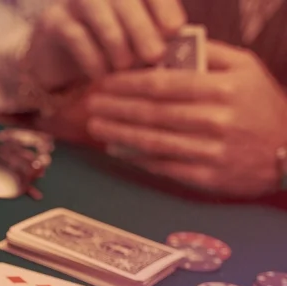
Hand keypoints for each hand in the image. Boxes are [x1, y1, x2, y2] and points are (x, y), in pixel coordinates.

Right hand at [26, 0, 185, 90]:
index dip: (163, 6)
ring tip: (125, 67)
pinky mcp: (51, 22)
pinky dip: (91, 57)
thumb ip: (153, 39)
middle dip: (142, 28)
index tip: (175, 30)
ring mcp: (73, 2)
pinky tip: (100, 74)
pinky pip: (75, 36)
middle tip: (155, 56)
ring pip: (99, 13)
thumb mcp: (133, 42)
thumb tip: (175, 52)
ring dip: (117, 43)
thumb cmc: (105, 51)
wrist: (56, 60)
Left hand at [86, 41, 286, 196]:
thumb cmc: (260, 104)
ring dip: (119, 134)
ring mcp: (212, 151)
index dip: (129, 84)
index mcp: (224, 88)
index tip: (105, 81)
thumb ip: (208, 53)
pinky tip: (117, 149)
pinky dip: (137, 158)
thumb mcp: (245, 67)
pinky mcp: (207, 176)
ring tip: (96, 126)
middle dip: (116, 108)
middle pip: (153, 113)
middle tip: (91, 103)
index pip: (164, 85)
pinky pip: (164, 166)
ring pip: (154, 141)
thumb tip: (167, 44)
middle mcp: (217, 120)